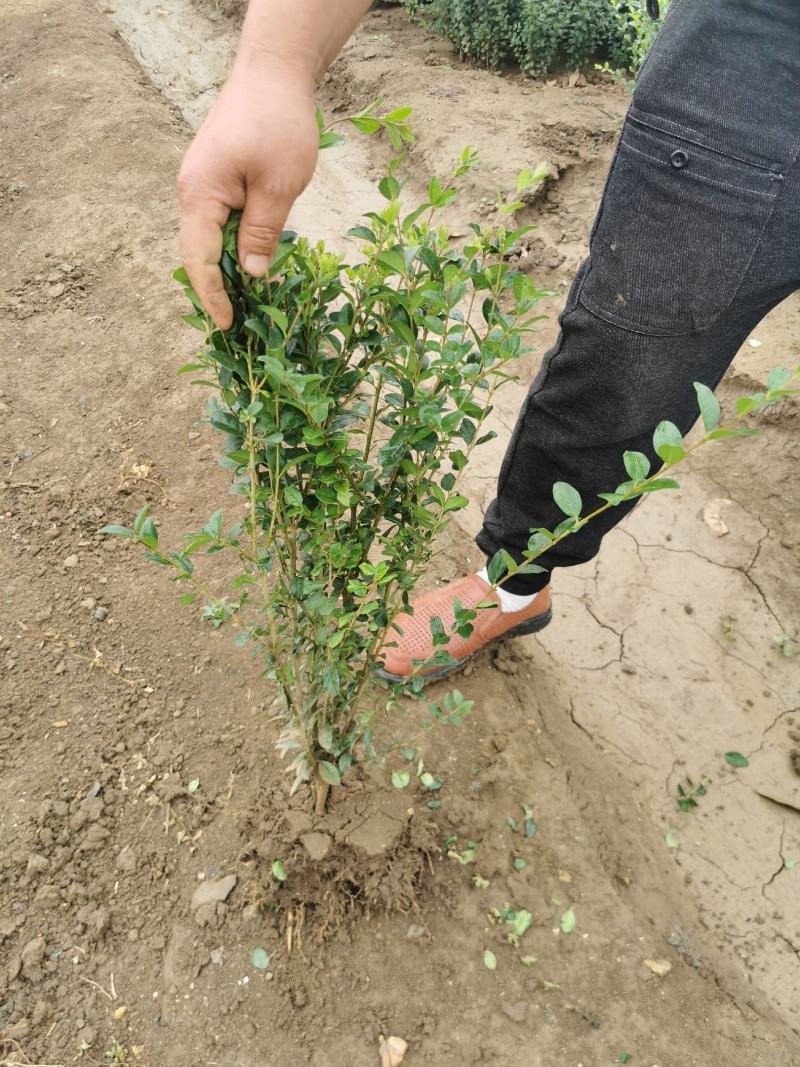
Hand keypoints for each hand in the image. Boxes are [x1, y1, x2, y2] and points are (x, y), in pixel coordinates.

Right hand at [177, 63, 318, 328]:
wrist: (273, 74)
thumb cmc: (278, 125)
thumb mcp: (278, 187)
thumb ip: (262, 233)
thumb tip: (251, 275)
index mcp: (200, 196)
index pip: (199, 260)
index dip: (212, 296)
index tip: (226, 326)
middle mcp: (192, 191)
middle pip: (198, 253)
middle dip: (216, 288)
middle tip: (237, 325)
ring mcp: (202, 183)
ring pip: (209, 238)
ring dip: (226, 268)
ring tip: (245, 302)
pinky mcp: (216, 178)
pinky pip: (219, 221)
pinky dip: (232, 245)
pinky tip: (250, 262)